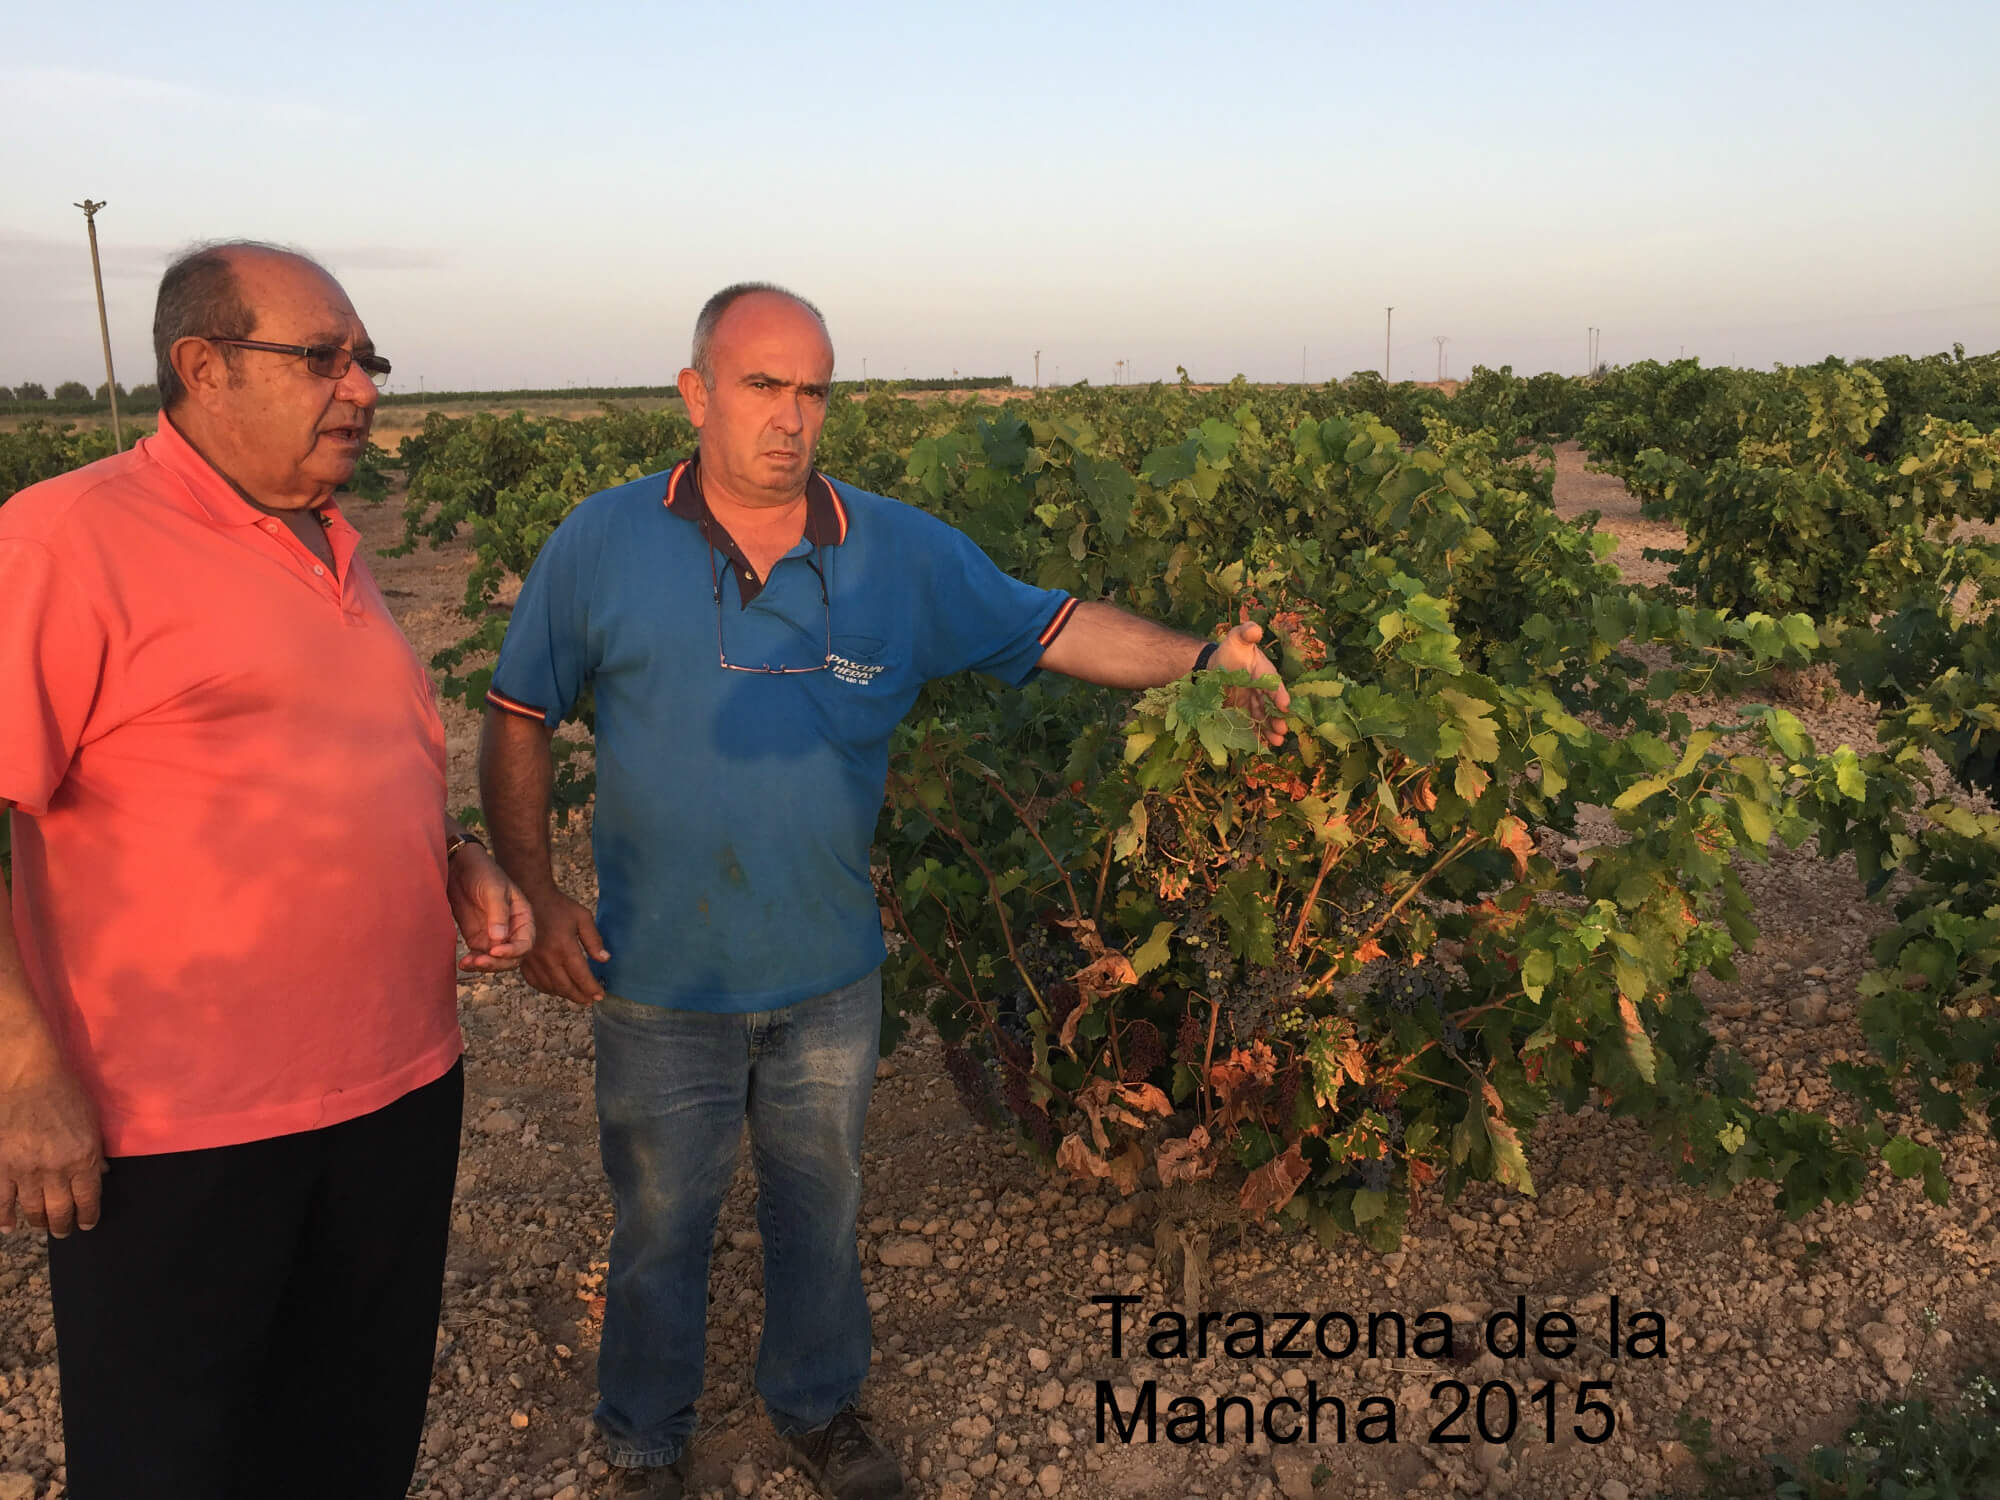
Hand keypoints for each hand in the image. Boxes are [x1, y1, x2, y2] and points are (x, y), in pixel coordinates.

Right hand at [0, 1061, 104, 1236]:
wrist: (28, 1077)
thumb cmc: (65, 1094)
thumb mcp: (92, 1121)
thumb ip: (96, 1151)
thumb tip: (101, 1174)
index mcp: (83, 1158)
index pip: (88, 1198)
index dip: (88, 1215)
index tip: (87, 1224)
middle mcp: (55, 1170)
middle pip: (60, 1209)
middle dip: (63, 1225)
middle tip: (64, 1231)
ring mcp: (25, 1170)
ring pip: (32, 1209)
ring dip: (39, 1221)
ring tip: (43, 1226)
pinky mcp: (1, 1167)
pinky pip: (2, 1200)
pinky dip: (5, 1217)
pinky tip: (9, 1226)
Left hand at [448, 847, 534, 973]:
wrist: (460, 868)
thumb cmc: (483, 873)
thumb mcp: (494, 890)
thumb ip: (498, 914)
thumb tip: (499, 939)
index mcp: (523, 918)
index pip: (525, 942)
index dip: (513, 951)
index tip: (495, 950)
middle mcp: (512, 930)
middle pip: (512, 957)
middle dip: (497, 962)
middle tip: (480, 960)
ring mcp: (494, 937)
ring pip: (495, 961)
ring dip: (483, 965)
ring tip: (468, 962)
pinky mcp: (478, 939)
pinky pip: (479, 957)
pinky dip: (472, 963)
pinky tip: (463, 962)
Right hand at [522, 891, 609, 1005]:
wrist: (531, 897)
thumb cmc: (559, 906)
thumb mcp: (583, 917)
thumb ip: (594, 940)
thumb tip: (604, 959)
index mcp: (564, 947)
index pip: (581, 975)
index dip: (591, 988)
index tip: (600, 995)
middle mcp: (547, 957)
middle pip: (565, 986)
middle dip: (580, 996)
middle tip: (591, 1000)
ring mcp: (533, 961)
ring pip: (550, 987)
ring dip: (565, 994)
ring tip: (577, 996)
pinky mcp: (523, 961)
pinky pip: (535, 982)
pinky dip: (547, 989)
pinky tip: (557, 988)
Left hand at [1213, 621, 1290, 746]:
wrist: (1214, 664)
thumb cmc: (1231, 651)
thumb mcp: (1237, 638)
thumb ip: (1246, 633)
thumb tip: (1254, 628)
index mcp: (1264, 672)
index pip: (1273, 684)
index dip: (1278, 694)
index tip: (1284, 706)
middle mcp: (1261, 689)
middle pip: (1271, 705)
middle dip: (1277, 718)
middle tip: (1282, 731)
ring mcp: (1252, 702)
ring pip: (1263, 717)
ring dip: (1270, 730)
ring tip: (1277, 743)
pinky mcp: (1241, 711)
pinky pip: (1251, 724)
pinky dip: (1256, 735)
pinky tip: (1262, 747)